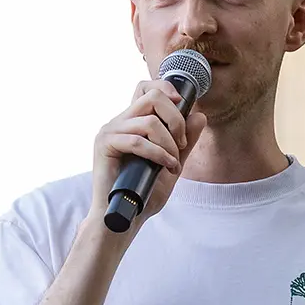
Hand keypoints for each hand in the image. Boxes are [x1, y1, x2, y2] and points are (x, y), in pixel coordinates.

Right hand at [89, 80, 207, 224]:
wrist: (124, 216)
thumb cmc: (144, 192)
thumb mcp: (172, 163)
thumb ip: (185, 141)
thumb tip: (200, 116)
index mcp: (132, 122)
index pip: (146, 88)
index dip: (166, 88)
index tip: (182, 105)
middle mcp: (119, 122)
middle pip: (152, 97)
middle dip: (176, 119)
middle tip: (181, 144)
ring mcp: (110, 132)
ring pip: (149, 121)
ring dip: (169, 143)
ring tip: (173, 162)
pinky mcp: (104, 145)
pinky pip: (138, 142)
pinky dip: (159, 154)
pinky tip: (167, 167)